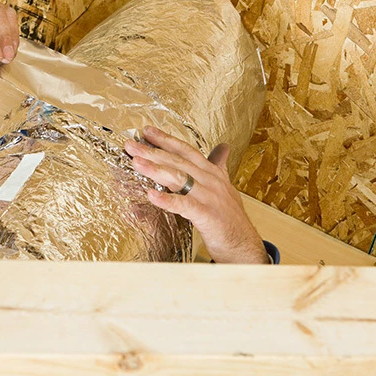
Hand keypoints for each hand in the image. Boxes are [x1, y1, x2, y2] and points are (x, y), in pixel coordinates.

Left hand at [125, 126, 267, 263]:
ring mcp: (210, 197)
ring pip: (179, 178)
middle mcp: (211, 181)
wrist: (244, 244)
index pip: (186, 150)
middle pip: (178, 161)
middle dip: (153, 151)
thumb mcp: (225, 187)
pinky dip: (167, 200)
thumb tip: (222, 148)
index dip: (166, 140)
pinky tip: (151, 195)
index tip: (146, 131)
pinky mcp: (207, 216)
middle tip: (131, 145)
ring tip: (136, 163)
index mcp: (212, 173)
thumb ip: (219, 166)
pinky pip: (184, 205)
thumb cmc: (230, 218)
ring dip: (156, 169)